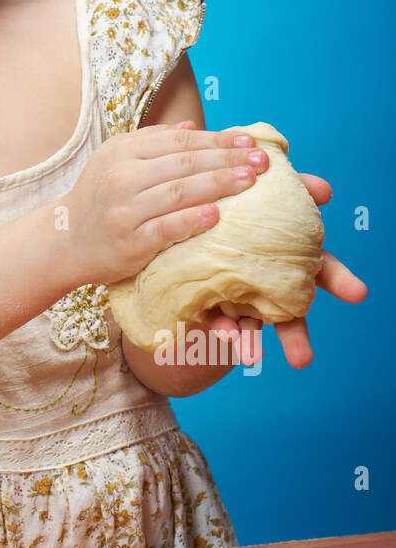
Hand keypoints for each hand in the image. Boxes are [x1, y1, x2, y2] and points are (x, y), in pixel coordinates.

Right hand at [61, 120, 277, 287]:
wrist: (65, 240)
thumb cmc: (99, 198)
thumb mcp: (116, 160)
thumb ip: (152, 141)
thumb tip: (192, 126)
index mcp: (123, 151)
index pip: (179, 141)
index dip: (217, 139)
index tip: (249, 140)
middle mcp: (123, 176)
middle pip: (185, 163)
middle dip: (228, 158)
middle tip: (261, 160)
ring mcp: (125, 210)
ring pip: (179, 192)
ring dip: (219, 184)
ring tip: (250, 180)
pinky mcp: (130, 242)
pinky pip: (166, 228)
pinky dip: (192, 220)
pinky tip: (216, 214)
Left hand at [171, 121, 367, 368]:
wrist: (189, 213)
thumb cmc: (239, 202)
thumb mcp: (262, 189)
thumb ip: (293, 188)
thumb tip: (323, 189)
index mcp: (289, 254)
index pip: (321, 268)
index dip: (340, 280)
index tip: (359, 293)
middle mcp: (268, 279)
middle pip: (288, 310)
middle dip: (295, 335)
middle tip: (302, 359)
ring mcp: (239, 292)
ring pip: (250, 322)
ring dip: (250, 340)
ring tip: (249, 358)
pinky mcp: (208, 296)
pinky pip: (214, 314)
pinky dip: (218, 325)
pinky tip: (220, 333)